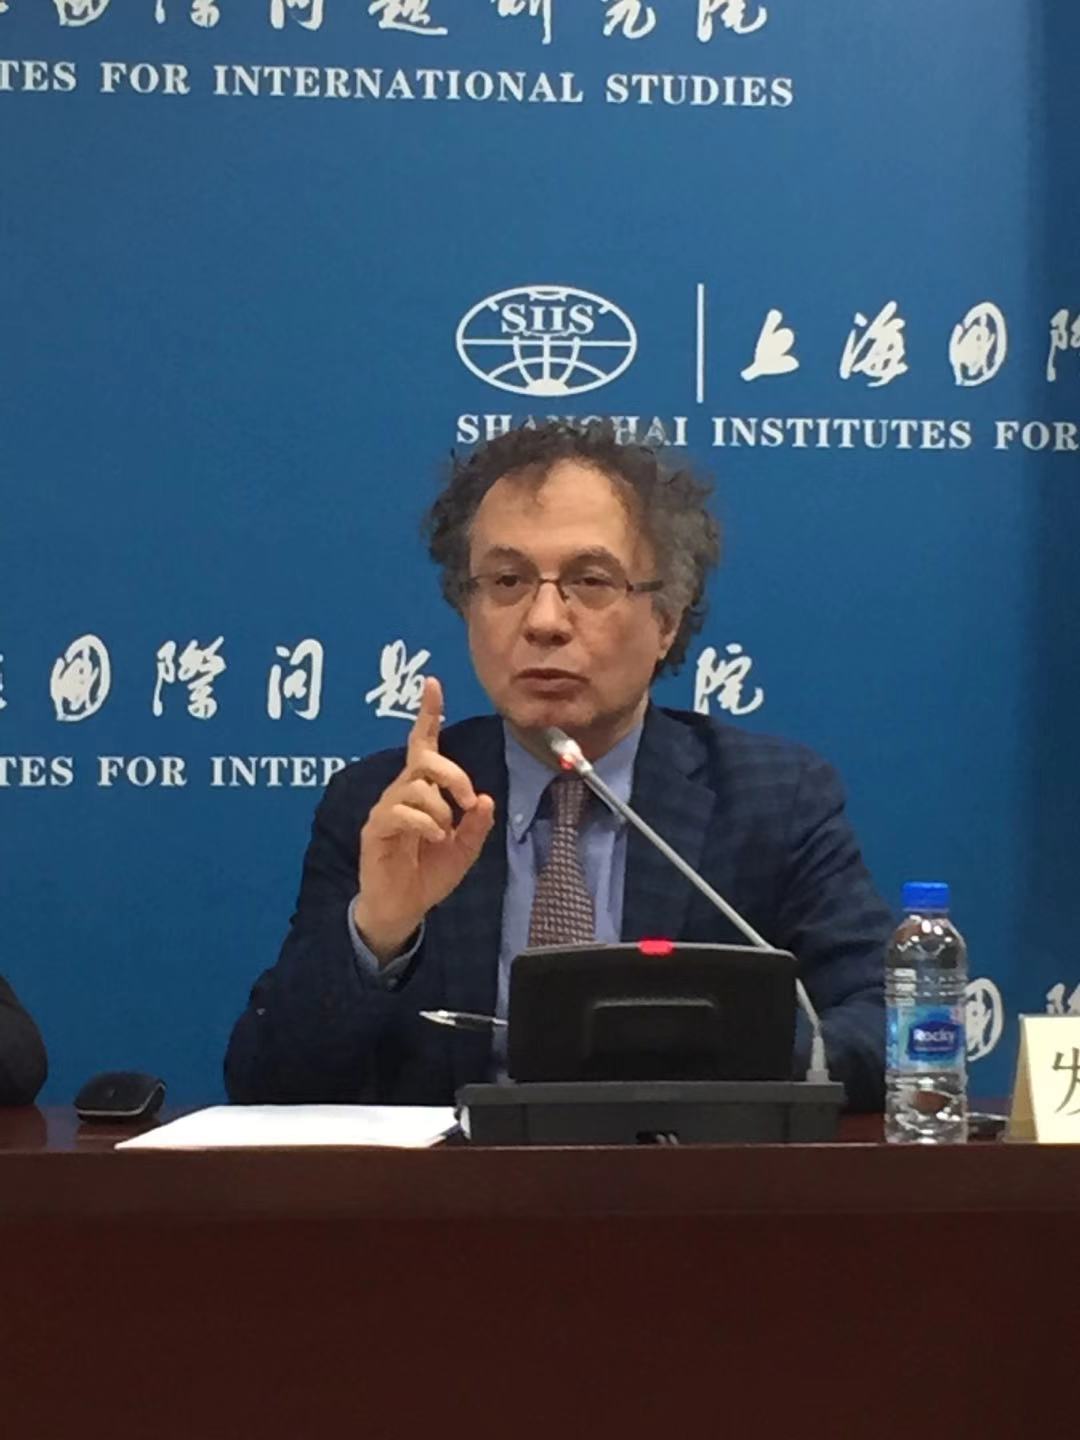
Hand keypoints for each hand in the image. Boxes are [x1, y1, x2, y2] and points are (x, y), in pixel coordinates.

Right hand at [353, 677, 495, 963]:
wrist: (401, 909)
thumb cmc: (429, 874)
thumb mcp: (464, 850)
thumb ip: (476, 825)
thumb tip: (484, 798)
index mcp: (422, 791)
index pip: (423, 744)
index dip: (428, 714)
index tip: (433, 683)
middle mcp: (401, 792)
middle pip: (424, 760)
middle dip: (453, 774)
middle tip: (467, 800)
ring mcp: (386, 810)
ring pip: (416, 787)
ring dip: (440, 809)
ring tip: (444, 833)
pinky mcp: (376, 830)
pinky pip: (400, 813)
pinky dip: (425, 824)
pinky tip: (434, 839)